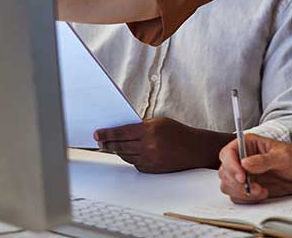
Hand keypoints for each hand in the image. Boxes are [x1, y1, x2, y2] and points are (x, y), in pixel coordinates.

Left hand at [95, 117, 231, 172]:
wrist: (193, 149)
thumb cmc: (178, 133)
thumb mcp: (159, 122)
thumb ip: (141, 126)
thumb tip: (121, 130)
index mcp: (149, 131)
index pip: (121, 132)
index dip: (107, 133)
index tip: (97, 133)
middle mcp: (148, 146)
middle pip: (120, 146)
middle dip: (108, 143)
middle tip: (100, 141)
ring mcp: (149, 159)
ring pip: (125, 156)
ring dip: (117, 150)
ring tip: (112, 145)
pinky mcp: (151, 169)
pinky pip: (134, 163)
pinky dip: (130, 157)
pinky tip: (130, 152)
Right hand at [218, 134, 291, 202]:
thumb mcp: (284, 156)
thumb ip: (264, 160)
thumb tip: (245, 163)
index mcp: (248, 144)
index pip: (228, 153)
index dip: (231, 165)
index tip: (242, 177)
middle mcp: (243, 159)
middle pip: (225, 172)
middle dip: (237, 183)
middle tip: (254, 187)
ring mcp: (245, 174)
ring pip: (228, 186)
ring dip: (242, 192)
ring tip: (260, 191)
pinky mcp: (249, 187)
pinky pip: (238, 196)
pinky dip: (247, 199)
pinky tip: (262, 193)